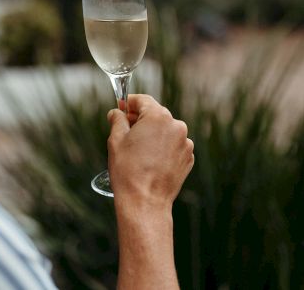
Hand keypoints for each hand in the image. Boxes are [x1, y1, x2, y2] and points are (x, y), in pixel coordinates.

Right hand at [107, 94, 193, 209]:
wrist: (145, 203)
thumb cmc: (128, 171)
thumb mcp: (116, 140)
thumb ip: (117, 120)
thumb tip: (116, 112)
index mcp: (158, 117)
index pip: (143, 100)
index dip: (130, 102)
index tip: (121, 107)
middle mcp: (176, 126)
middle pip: (155, 114)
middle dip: (140, 118)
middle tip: (125, 127)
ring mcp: (185, 143)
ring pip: (165, 130)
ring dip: (152, 133)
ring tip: (137, 148)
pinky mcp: (188, 158)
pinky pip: (173, 145)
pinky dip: (163, 147)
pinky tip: (150, 159)